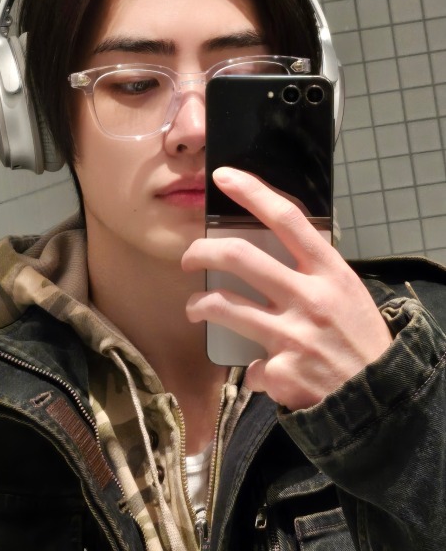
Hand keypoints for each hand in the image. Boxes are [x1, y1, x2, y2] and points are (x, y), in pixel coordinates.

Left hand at [181, 167, 391, 410]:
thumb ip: (309, 273)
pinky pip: (249, 365)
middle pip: (240, 257)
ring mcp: (293, 334)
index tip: (224, 176)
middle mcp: (310, 297)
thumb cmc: (359, 336)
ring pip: (224, 305)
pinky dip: (252, 370)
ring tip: (195, 307)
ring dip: (199, 304)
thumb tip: (265, 265)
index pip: (287, 219)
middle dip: (202, 251)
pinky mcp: (282, 371)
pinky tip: (260, 373)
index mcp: (329, 271)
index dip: (252, 192)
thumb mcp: (346, 292)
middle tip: (189, 256)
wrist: (382, 396)